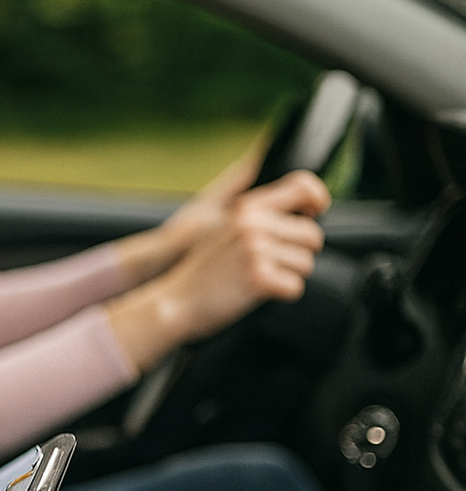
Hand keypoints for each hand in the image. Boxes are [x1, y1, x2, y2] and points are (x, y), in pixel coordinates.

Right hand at [107, 169, 329, 370]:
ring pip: (306, 264)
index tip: (315, 214)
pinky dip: (281, 295)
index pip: (303, 187)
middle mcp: (253, 224)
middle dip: (298, 254)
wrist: (173, 303)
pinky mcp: (259, 278)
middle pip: (312, 235)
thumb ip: (258, 218)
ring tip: (257, 280)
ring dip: (289, 276)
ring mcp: (256, 250)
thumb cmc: (201, 273)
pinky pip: (295, 287)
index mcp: (246, 209)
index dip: (318, 200)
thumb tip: (305, 213)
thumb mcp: (224, 232)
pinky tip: (255, 294)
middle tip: (269, 266)